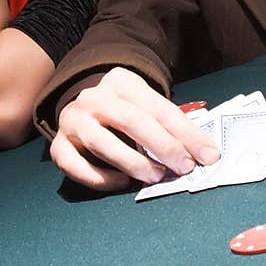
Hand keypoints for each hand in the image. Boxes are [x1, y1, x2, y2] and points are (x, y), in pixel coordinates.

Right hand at [49, 67, 220, 191]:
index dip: (185, 134)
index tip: (207, 156)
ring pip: (100, 142)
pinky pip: (74, 164)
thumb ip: (172, 126)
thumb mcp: (148, 106)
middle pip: (131, 121)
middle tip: (183, 167)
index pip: (159, 108)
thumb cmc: (126, 112)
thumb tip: (206, 154)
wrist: (84, 107)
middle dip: (162, 146)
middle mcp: (94, 97)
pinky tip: (122, 183)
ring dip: (132, 162)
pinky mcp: (59, 145)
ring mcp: (72, 120)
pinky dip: (99, 177)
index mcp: (122, 82)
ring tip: (155, 176)